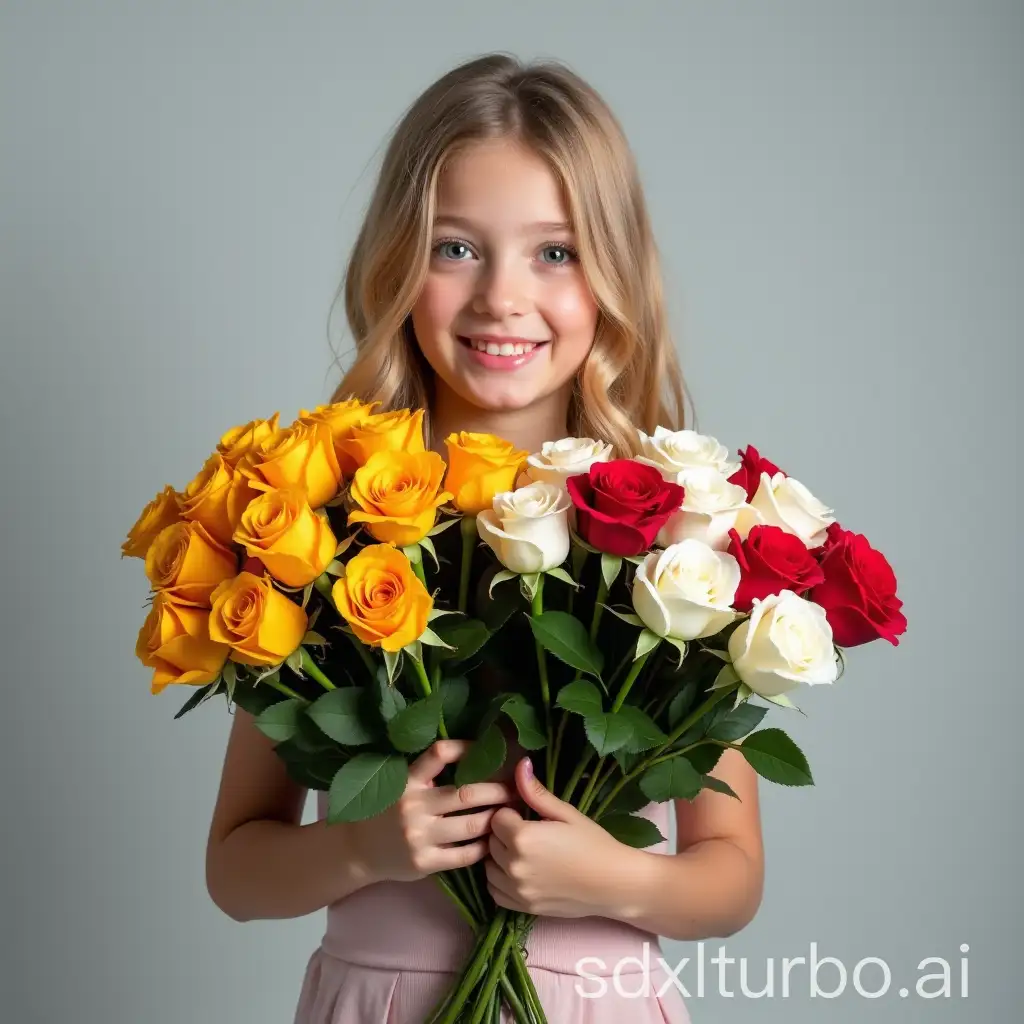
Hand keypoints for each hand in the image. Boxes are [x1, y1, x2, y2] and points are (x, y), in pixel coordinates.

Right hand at [350, 739, 517, 883]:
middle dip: (498, 790)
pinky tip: (494, 841)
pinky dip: (484, 847)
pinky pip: (464, 854)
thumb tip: (474, 756)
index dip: (467, 748)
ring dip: (496, 818)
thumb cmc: (387, 812)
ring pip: (471, 825)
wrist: (357, 850)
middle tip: (517, 788)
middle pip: (467, 793)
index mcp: (408, 781)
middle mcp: (413, 806)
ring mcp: (419, 836)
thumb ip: (428, 774)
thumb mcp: (400, 785)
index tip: (489, 749)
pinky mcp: (424, 863)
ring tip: (512, 814)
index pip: (439, 753)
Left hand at [484, 756, 645, 918]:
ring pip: (489, 866)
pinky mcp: (523, 908)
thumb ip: (536, 792)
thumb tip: (520, 765)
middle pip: (491, 841)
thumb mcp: (566, 813)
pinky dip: (501, 881)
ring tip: (525, 852)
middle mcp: (514, 866)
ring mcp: (517, 890)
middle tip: (529, 832)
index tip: (526, 815)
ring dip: (500, 857)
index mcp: (523, 837)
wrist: (614, 883)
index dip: (511, 813)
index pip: (497, 817)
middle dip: (505, 833)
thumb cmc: (593, 843)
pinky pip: (495, 892)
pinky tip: (520, 872)